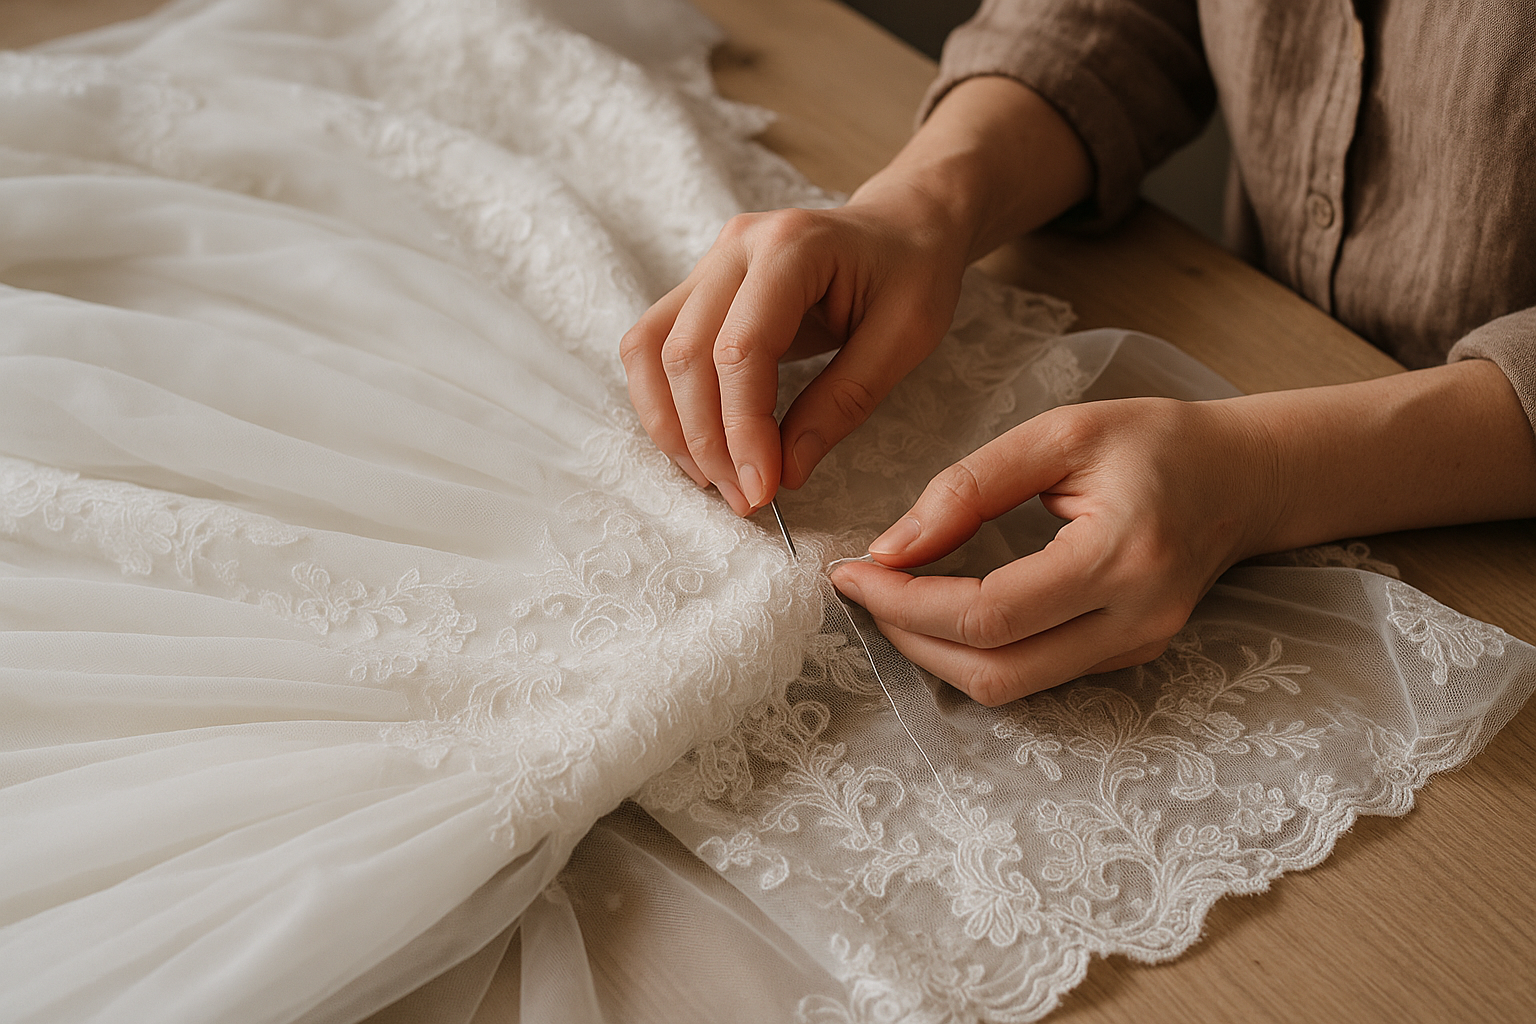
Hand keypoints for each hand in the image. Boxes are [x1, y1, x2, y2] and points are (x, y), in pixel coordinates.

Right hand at [619, 191, 968, 514]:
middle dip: (706, 440)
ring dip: (672, 426)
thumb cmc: (913, 274)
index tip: (762, 489)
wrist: (902, 225)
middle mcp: (736, 247)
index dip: (742, 429)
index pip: (740, 350)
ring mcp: (709, 262)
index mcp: (792, 247)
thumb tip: (784, 471)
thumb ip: (843, 402)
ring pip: (649, 351)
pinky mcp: (699, 287)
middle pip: (683, 354)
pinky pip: (653, 347)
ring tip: (714, 480)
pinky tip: (701, 446)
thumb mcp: (905, 338)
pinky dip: (665, 404)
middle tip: (744, 498)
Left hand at [830, 397, 1279, 704]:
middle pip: (994, 672)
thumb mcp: (1060, 434)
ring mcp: (1135, 650)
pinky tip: (943, 610)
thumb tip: (890, 548)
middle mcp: (1134, 622)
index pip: (990, 612)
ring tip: (892, 598)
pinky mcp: (1127, 659)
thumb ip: (969, 487)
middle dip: (910, 639)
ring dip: (935, 653)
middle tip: (863, 589)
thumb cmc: (1156, 441)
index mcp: (1121, 556)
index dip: (906, 602)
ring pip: (1009, 688)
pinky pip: (1033, 676)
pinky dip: (975, 652)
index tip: (853, 570)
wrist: (1245, 477)